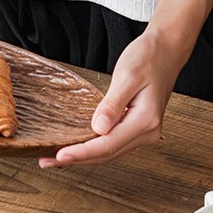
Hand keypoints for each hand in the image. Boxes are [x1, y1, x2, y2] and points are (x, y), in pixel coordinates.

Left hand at [38, 28, 181, 167]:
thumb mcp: (127, 76)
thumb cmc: (148, 58)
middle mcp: (147, 132)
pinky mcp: (134, 129)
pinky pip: (110, 144)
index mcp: (146, 120)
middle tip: (46, 161)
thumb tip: (98, 129)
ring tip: (53, 158)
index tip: (59, 155)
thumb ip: (112, 104)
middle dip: (76, 159)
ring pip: (107, 152)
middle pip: (105, 154)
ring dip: (81, 157)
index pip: (108, 144)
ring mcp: (142, 133)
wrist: (166, 51)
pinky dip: (91, 148)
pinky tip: (74, 149)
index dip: (82, 152)